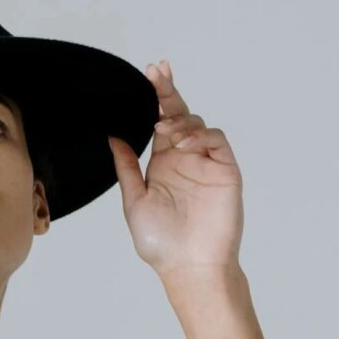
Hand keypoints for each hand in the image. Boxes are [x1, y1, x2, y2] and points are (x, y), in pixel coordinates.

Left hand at [107, 59, 243, 280]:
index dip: (156, 97)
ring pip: (197, 123)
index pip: (160, 121)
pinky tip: (182, 143)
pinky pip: (215, 140)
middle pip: (179, 114)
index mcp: (163, 164)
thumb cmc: (161, 243)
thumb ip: (126, 168)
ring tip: (164, 130)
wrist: (189, 267)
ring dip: (179, 120)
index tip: (150, 73)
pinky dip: (199, 135)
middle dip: (168, 91)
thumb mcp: (134, 201)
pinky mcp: (225, 170)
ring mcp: (206, 163)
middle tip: (158, 71)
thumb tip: (113, 137)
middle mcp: (185, 158)